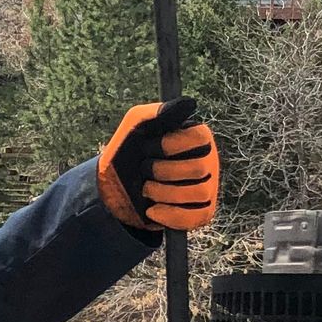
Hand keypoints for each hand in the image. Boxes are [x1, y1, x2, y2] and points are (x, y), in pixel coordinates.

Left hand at [98, 98, 218, 233]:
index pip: (201, 138)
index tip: (149, 147)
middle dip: (163, 171)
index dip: (173, 145)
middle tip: (145, 170)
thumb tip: (190, 103)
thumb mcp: (136, 124)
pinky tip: (152, 210)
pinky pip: (197, 217)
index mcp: (196, 137)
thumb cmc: (128, 150)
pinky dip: (170, 215)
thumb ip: (159, 112)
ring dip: (163, 193)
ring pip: (198, 193)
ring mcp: (207, 188)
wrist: (114, 188)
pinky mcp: (201, 213)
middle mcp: (207, 161)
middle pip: (199, 168)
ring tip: (147, 189)